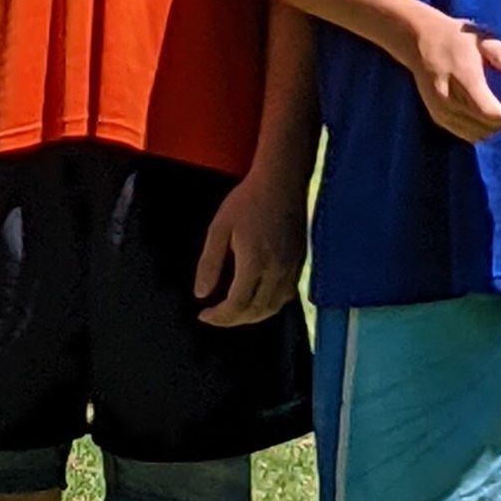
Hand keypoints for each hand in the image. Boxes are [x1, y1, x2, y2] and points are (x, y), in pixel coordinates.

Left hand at [194, 170, 305, 326]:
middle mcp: (276, 270)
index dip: (219, 316)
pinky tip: (257, 299)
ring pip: (274, 307)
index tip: (203, 314)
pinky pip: (287, 296)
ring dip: (253, 316)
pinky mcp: (300, 261)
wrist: (282, 180)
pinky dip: (270, 305)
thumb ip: (209, 263)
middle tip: (215, 316)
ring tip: (234, 312)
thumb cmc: (247, 200)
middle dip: (233, 320)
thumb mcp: (219, 228)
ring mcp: (291, 267)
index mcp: (254, 262)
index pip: (237, 305)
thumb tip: (201, 294)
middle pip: (256, 311)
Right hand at [410, 11, 500, 143]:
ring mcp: (442, 111)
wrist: (417, 40)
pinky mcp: (438, 117)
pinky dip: (480, 131)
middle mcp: (450, 99)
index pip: (489, 111)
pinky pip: (465, 134)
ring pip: (476, 134)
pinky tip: (490, 120)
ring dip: (494, 130)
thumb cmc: (453, 37)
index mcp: (463, 78)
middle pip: (486, 126)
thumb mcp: (480, 38)